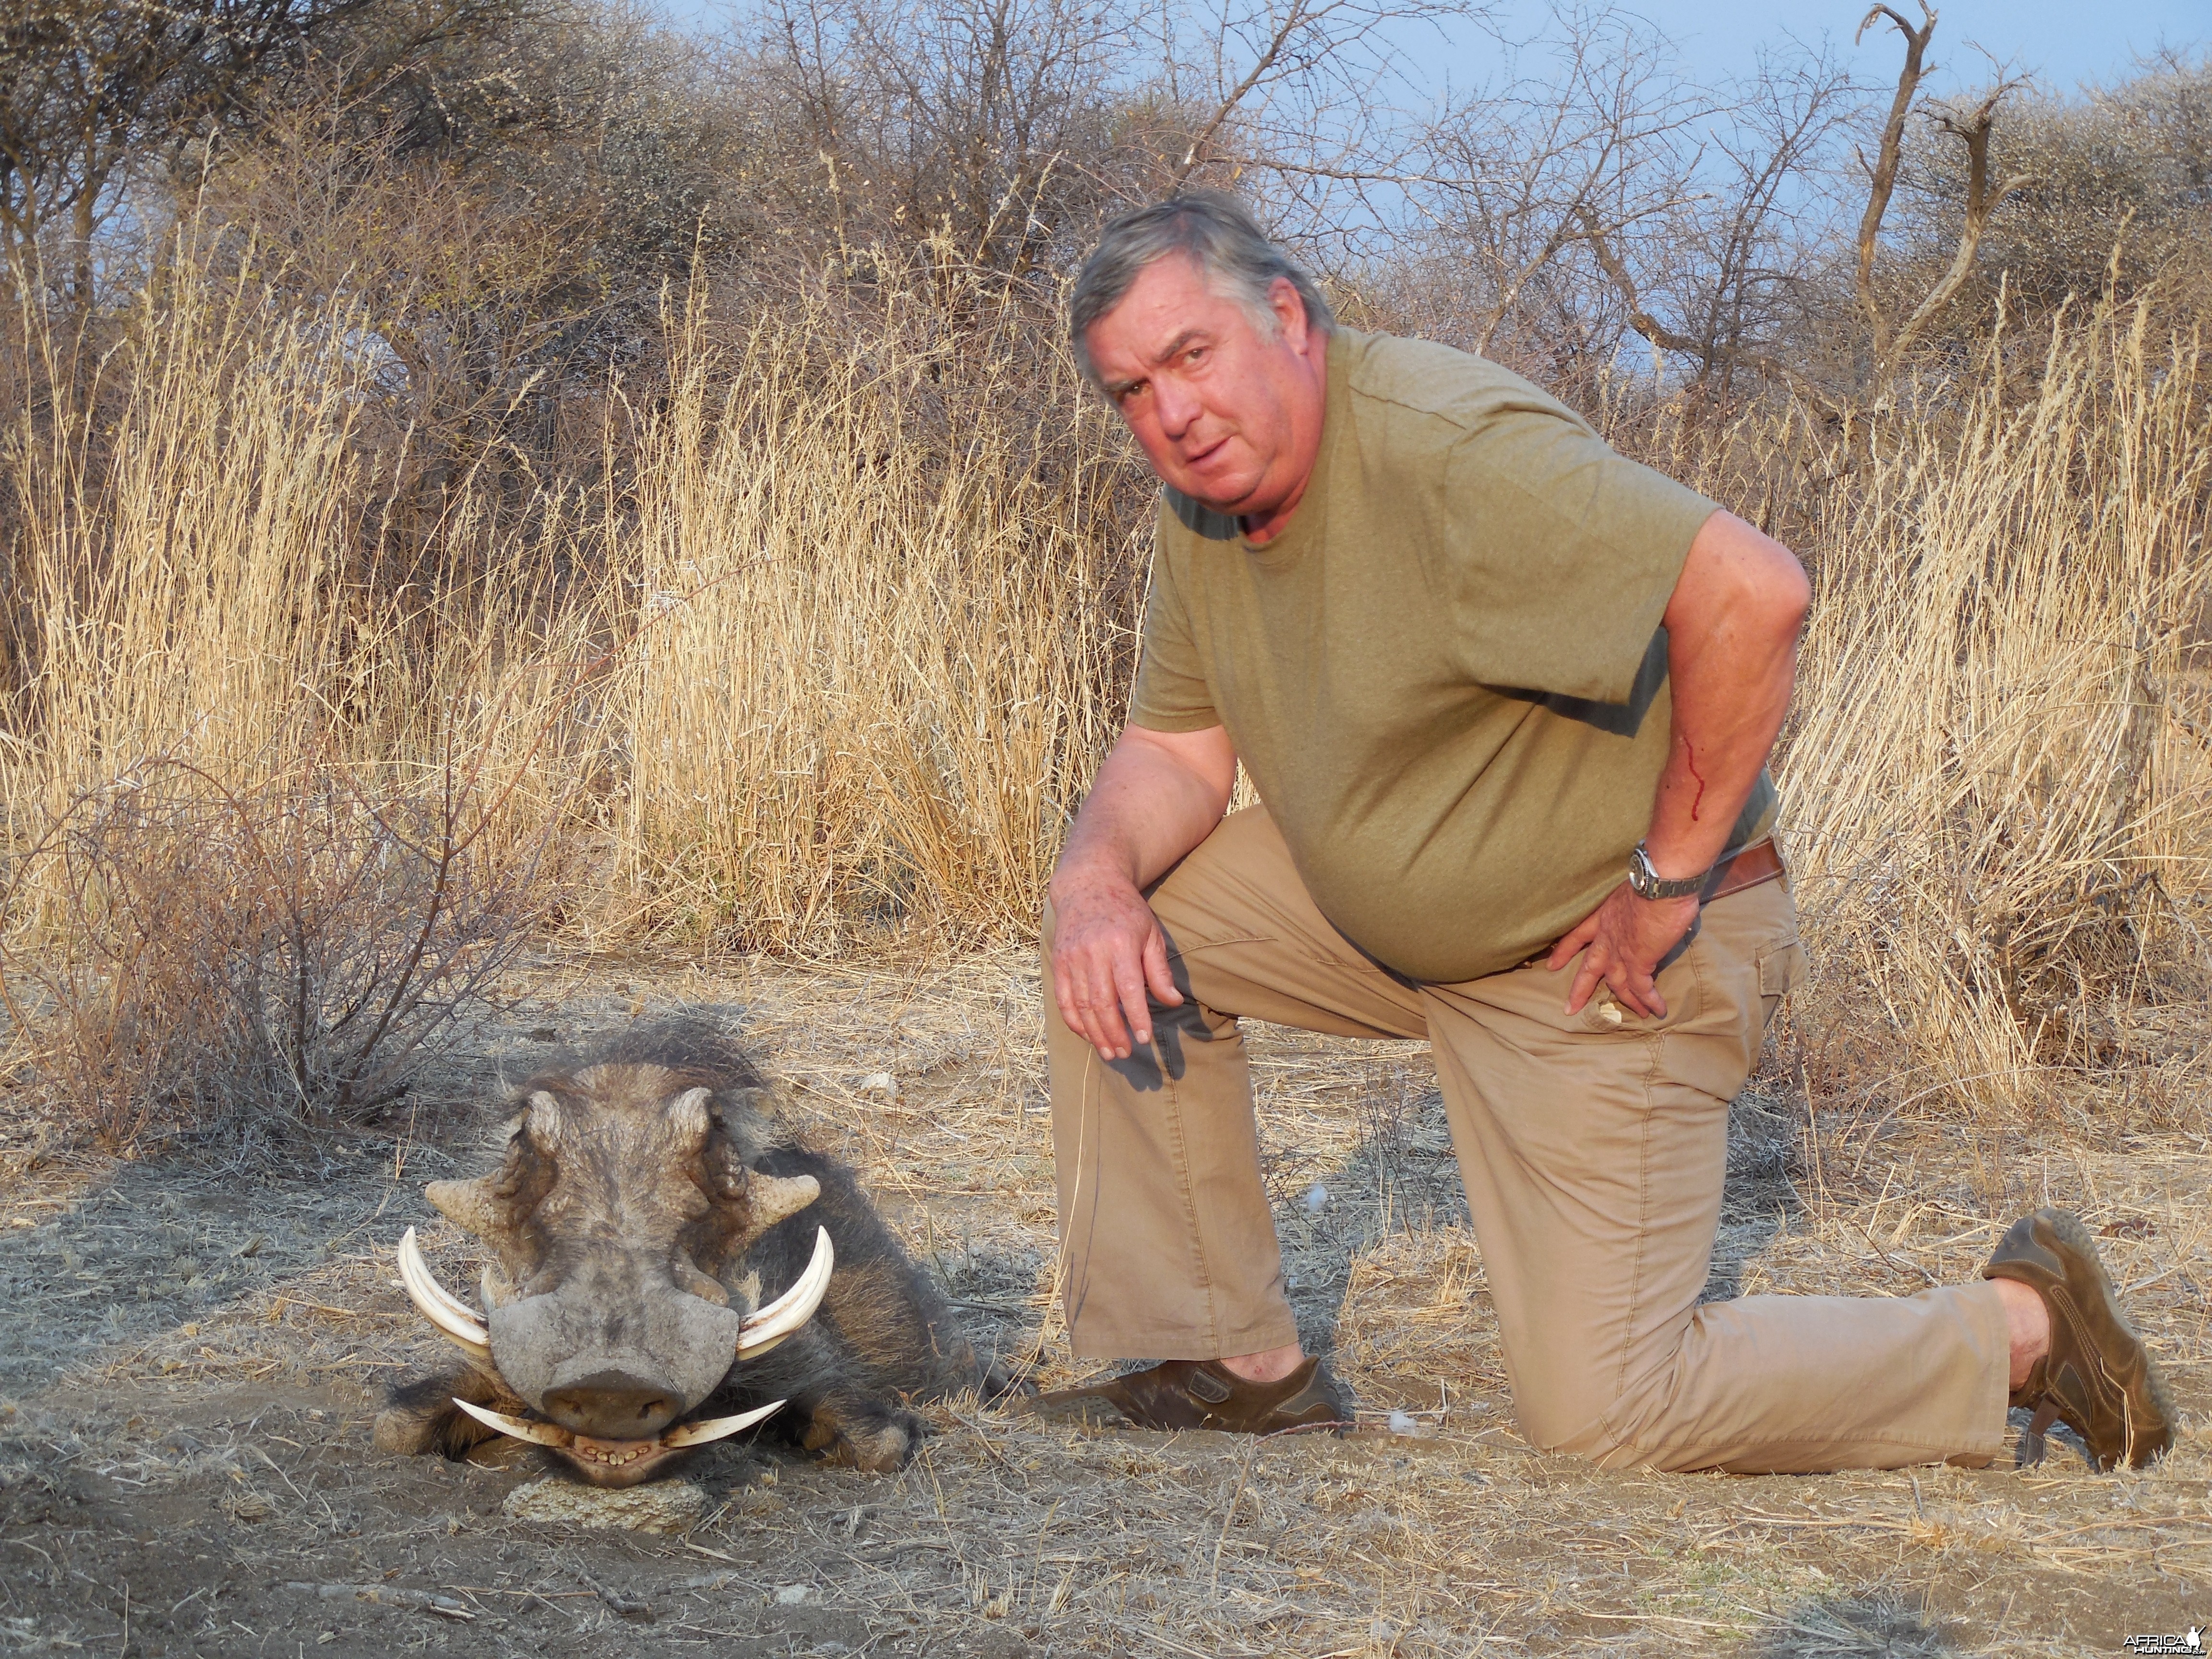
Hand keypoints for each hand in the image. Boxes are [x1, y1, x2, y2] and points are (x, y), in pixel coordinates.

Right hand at [1048, 867, 1181, 1060]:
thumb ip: (1159, 971)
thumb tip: (1172, 1002)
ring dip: (1095, 1033)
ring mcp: (1072, 958)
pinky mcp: (1059, 962)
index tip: (1144, 1038)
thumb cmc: (1127, 911)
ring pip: (1081, 1005)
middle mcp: (1093, 952)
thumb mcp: (1151, 934)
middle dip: (1114, 1033)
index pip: (1129, 989)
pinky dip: (1074, 1021)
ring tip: (1109, 1052)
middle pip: (1101, 1003)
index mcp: (1120, 944)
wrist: (1089, 884)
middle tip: (1125, 1053)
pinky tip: (1087, 1035)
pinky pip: (1063, 999)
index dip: (1136, 1017)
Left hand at [1546, 884, 1699, 1018]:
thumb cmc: (1648, 880)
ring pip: (1617, 983)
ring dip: (1626, 999)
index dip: (1564, 951)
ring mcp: (1622, 951)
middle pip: (1589, 968)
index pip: (1577, 935)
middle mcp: (1608, 936)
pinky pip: (1642, 988)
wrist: (1658, 882)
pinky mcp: (1640, 961)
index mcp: (1603, 916)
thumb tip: (1645, 909)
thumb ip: (1631, 904)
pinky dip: (1649, 1001)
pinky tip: (1656, 1011)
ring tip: (1635, 1013)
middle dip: (1580, 989)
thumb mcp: (1629, 891)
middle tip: (1570, 1008)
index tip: (1552, 964)